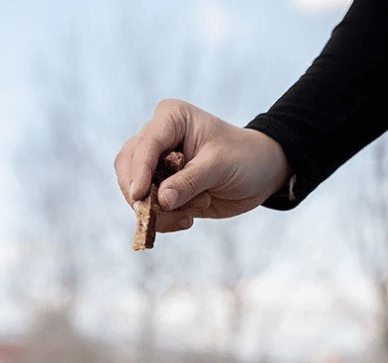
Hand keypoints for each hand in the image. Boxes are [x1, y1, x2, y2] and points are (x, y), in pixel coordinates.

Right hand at [114, 99, 289, 233]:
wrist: (260, 173)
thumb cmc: (245, 158)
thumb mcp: (219, 167)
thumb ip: (189, 182)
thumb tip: (160, 201)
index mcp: (170, 119)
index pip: (146, 144)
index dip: (139, 171)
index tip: (139, 196)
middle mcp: (158, 138)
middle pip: (127, 166)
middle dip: (139, 195)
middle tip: (155, 216)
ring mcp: (157, 165)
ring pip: (135, 191)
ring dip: (158, 211)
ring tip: (191, 214)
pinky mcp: (162, 189)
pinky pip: (149, 208)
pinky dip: (164, 220)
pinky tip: (189, 219)